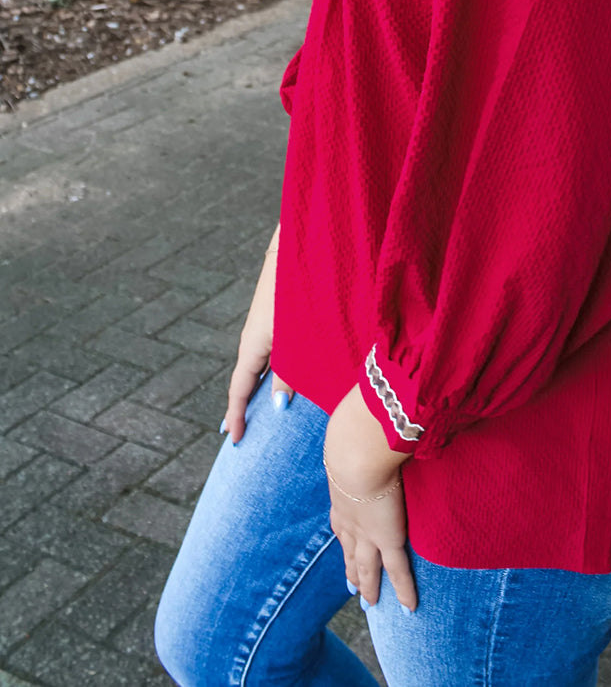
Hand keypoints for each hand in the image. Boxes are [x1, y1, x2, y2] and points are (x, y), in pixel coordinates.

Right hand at [222, 234, 295, 442]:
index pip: (239, 389)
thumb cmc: (296, 291)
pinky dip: (272, 372)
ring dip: (261, 389)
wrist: (299, 248)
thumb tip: (279, 405)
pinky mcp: (277, 318)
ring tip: (265, 413)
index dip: (237, 416)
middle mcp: (255, 338)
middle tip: (244, 434)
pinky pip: (270, 354)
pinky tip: (285, 377)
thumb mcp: (293, 337)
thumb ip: (288, 372)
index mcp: (253, 345)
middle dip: (246, 407)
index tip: (235, 439)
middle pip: (247, 381)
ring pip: (260, 367)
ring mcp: (265, 328)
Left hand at [324, 385, 415, 611]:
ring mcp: (367, 531)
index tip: (343, 540)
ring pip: (367, 566)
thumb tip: (368, 405)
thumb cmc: (354, 431)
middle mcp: (349, 517)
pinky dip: (404, 590)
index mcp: (341, 491)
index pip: (341, 519)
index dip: (343, 533)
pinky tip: (409, 607)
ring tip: (369, 601)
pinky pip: (399, 571)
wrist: (355, 449)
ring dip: (368, 584)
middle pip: (348, 549)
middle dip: (350, 567)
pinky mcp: (387, 538)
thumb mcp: (354, 429)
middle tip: (350, 585)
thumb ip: (363, 423)